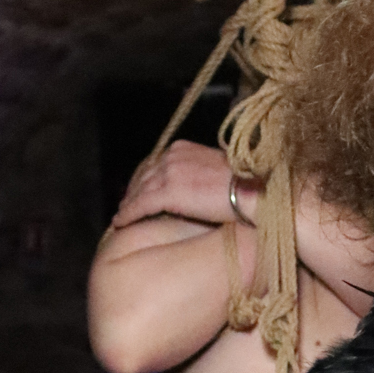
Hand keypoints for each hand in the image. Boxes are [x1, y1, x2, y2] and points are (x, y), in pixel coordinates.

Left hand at [111, 140, 259, 232]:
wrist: (253, 192)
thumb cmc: (245, 184)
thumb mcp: (218, 170)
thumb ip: (201, 174)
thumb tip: (198, 186)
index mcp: (183, 149)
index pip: (155, 164)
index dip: (145, 179)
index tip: (139, 190)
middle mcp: (172, 156)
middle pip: (143, 175)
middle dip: (133, 191)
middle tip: (125, 206)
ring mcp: (168, 173)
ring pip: (138, 190)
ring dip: (128, 204)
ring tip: (121, 216)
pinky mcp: (168, 192)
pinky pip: (140, 205)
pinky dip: (128, 214)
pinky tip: (120, 223)